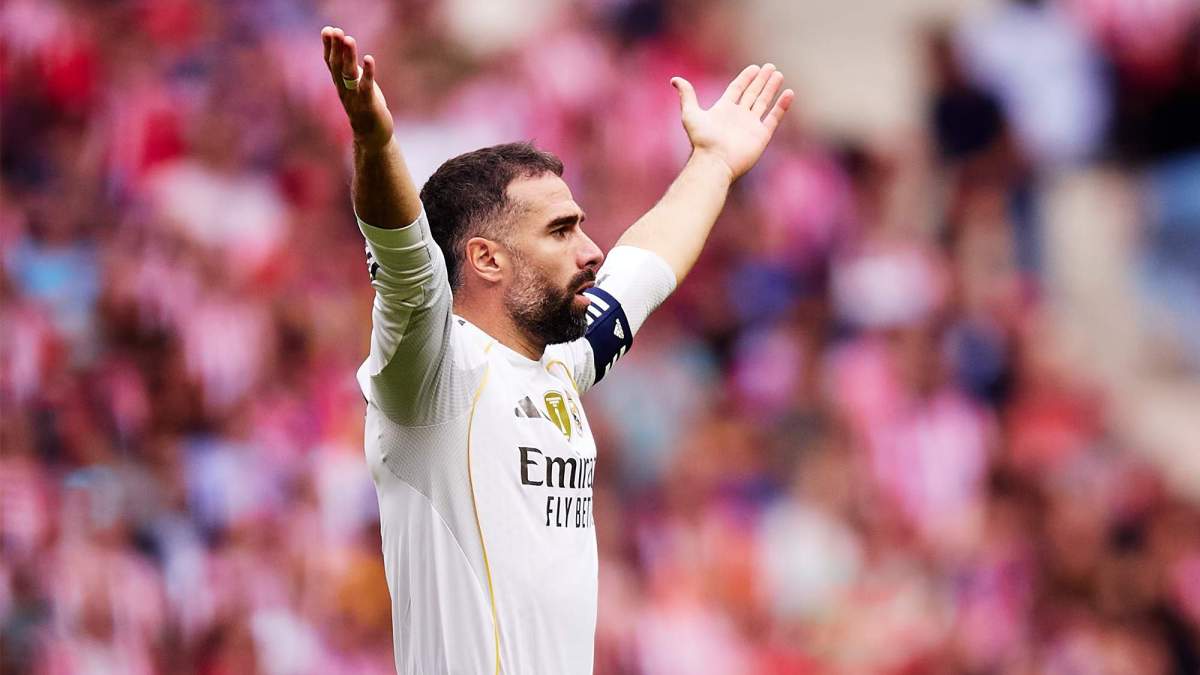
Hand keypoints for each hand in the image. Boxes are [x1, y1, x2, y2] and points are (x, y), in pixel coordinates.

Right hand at [322, 26, 393, 150]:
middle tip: (335, 31)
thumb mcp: (355, 85)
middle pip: (337, 66)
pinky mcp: (368, 105)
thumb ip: (349, 68)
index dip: (328, 47)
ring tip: (349, 39)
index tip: (327, 29)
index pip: (330, 63)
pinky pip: (366, 87)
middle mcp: (344, 90)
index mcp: (340, 84)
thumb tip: (345, 47)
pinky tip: (368, 58)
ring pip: (349, 74)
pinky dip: (367, 72)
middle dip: (335, 48)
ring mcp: (355, 98)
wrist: (371, 137)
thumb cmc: (365, 107)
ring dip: (349, 56)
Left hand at [671, 65, 794, 180]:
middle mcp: (738, 116)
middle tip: (770, 67)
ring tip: (778, 75)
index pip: (737, 89)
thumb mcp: (690, 114)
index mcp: (724, 110)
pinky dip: (782, 106)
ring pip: (763, 103)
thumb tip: (674, 79)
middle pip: (752, 93)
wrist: (714, 161)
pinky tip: (789, 93)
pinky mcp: (761, 135)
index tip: (754, 67)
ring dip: (771, 89)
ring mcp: (751, 126)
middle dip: (761, 80)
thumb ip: (686, 95)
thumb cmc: (702, 140)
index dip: (745, 78)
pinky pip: (774, 118)